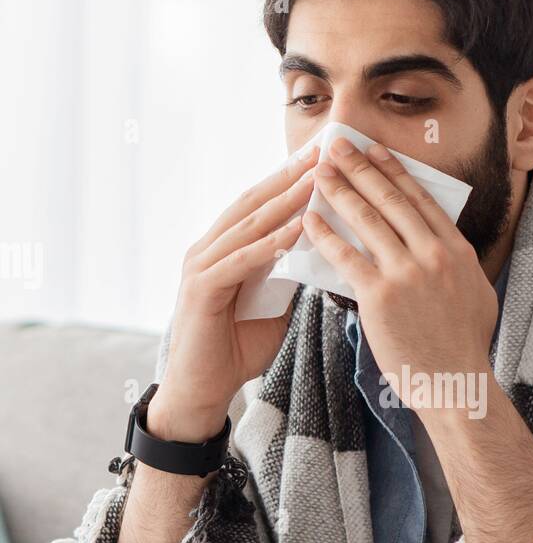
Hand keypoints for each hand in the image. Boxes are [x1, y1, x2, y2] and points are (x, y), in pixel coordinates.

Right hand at [151, 145, 318, 440]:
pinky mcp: (201, 289)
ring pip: (248, 225)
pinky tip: (297, 227)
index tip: (323, 159)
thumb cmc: (236, 350)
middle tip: (322, 152)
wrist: (203, 390)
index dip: (289, 180)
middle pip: (252, 203)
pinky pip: (241, 260)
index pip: (259, 205)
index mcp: (223, 249)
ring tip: (316, 179)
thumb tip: (320, 252)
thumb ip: (287, 276)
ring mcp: (201, 266)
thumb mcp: (273, 306)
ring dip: (284, 201)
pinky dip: (271, 243)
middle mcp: (207, 249)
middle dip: (289, 177)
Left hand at [303, 137, 497, 420]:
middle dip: (360, 167)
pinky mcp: (380, 297)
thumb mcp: (474, 294)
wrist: (455, 384)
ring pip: (367, 220)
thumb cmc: (464, 347)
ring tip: (317, 172)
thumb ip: (454, 264)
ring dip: (339, 190)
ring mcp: (407, 274)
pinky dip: (325, 234)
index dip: (393, 171)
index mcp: (457, 251)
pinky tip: (308, 219)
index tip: (374, 150)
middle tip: (337, 145)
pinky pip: (346, 257)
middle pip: (391, 199)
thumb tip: (439, 242)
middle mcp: (434, 255)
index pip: (420, 200)